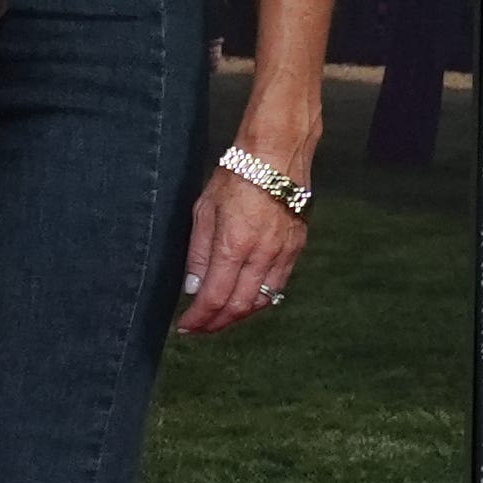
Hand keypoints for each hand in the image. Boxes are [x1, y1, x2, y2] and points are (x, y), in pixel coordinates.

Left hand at [180, 155, 309, 333]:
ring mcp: (284, 252)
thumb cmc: (235, 176)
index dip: (199, 318)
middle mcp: (263, 254)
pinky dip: (261, 298)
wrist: (277, 154)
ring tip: (219, 318)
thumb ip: (198, 253)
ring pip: (264, 299)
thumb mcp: (203, 210)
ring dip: (239, 314)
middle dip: (218, 323)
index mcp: (235, 244)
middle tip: (200, 329)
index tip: (185, 327)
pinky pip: (279, 283)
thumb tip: (193, 288)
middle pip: (241, 305)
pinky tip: (245, 298)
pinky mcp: (297, 247)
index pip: (215, 296)